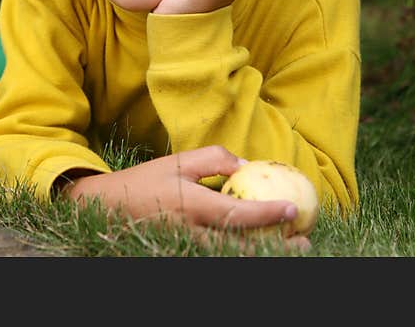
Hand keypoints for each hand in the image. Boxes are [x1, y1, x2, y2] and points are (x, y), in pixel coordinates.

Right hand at [62, 145, 309, 249]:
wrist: (109, 208)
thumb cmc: (146, 181)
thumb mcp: (178, 161)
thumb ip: (213, 159)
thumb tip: (246, 163)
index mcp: (192, 206)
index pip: (239, 214)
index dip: (269, 213)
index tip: (294, 209)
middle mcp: (194, 233)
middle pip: (245, 247)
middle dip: (279, 247)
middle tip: (305, 241)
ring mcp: (190, 247)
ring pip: (236, 255)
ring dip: (268, 252)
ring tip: (293, 247)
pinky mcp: (188, 251)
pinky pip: (223, 254)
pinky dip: (247, 251)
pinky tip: (264, 245)